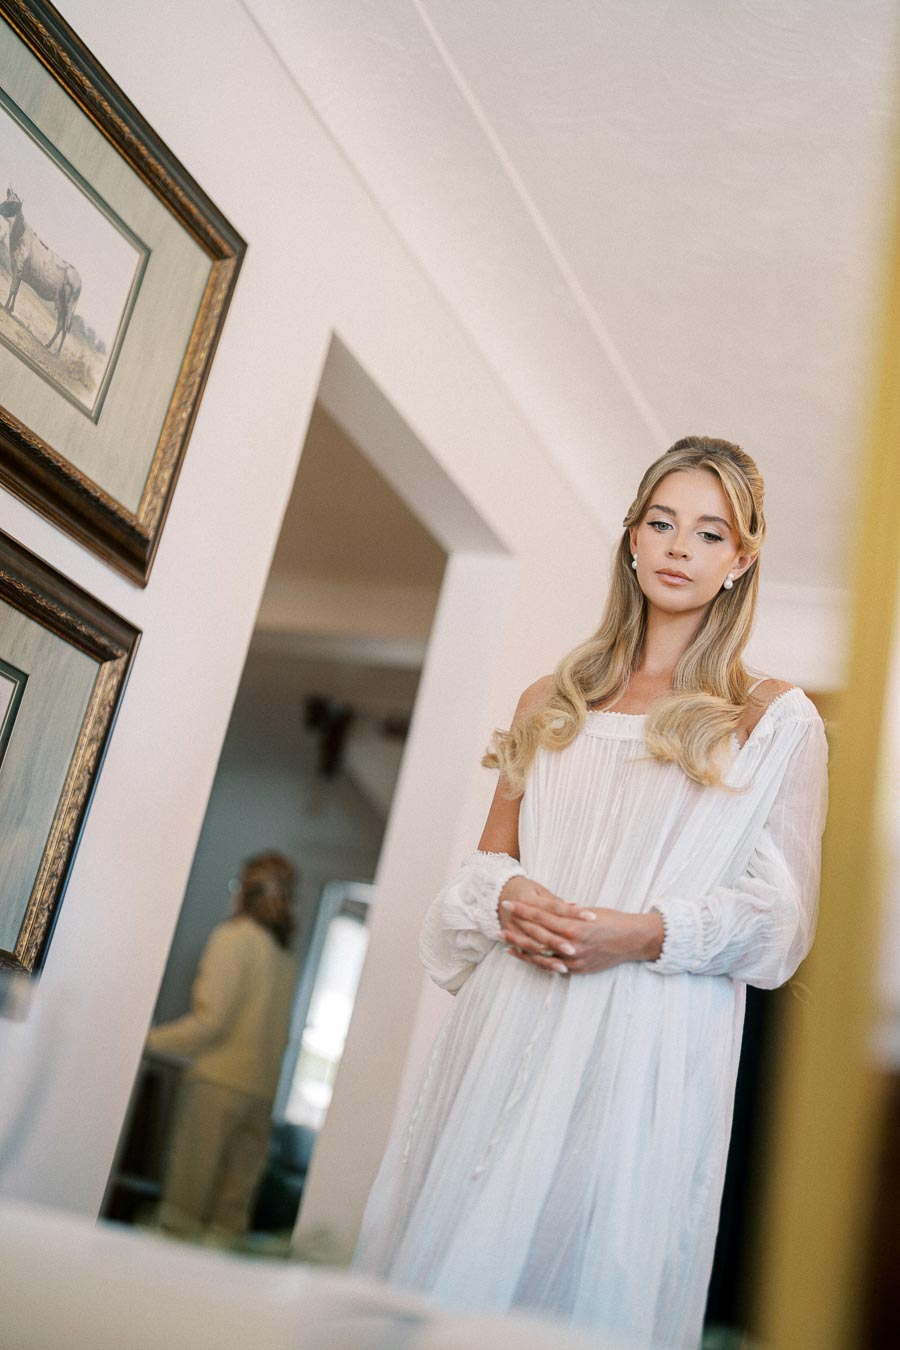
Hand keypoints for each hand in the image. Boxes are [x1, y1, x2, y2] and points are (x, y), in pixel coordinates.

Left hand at [500, 889, 663, 975]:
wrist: (633, 941)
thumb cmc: (612, 920)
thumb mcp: (587, 912)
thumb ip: (566, 914)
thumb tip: (545, 909)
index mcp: (575, 925)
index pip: (542, 916)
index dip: (524, 910)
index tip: (509, 903)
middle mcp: (573, 944)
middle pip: (538, 936)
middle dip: (517, 928)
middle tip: (499, 922)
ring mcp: (574, 959)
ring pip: (541, 953)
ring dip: (520, 946)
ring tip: (504, 940)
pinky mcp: (577, 969)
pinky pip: (551, 966)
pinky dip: (535, 960)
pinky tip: (522, 955)